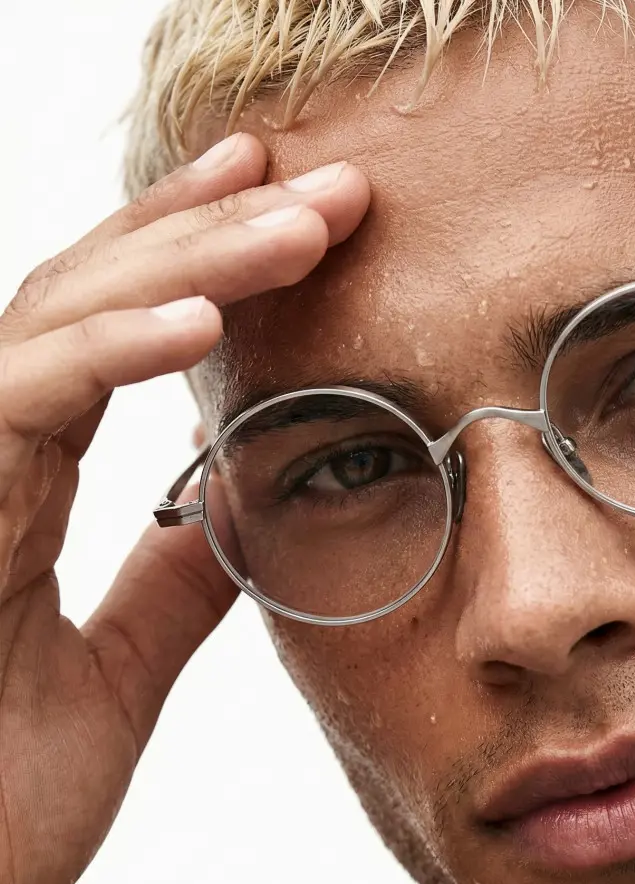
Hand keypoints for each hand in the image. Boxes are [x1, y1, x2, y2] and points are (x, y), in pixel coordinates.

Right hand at [0, 134, 368, 883]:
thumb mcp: (111, 678)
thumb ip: (168, 589)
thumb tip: (239, 509)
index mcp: (18, 480)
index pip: (111, 332)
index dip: (195, 259)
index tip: (290, 211)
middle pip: (96, 296)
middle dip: (213, 226)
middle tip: (330, 181)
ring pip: (59, 322)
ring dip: (187, 262)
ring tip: (304, 219)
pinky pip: (17, 405)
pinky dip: (106, 354)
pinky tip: (204, 322)